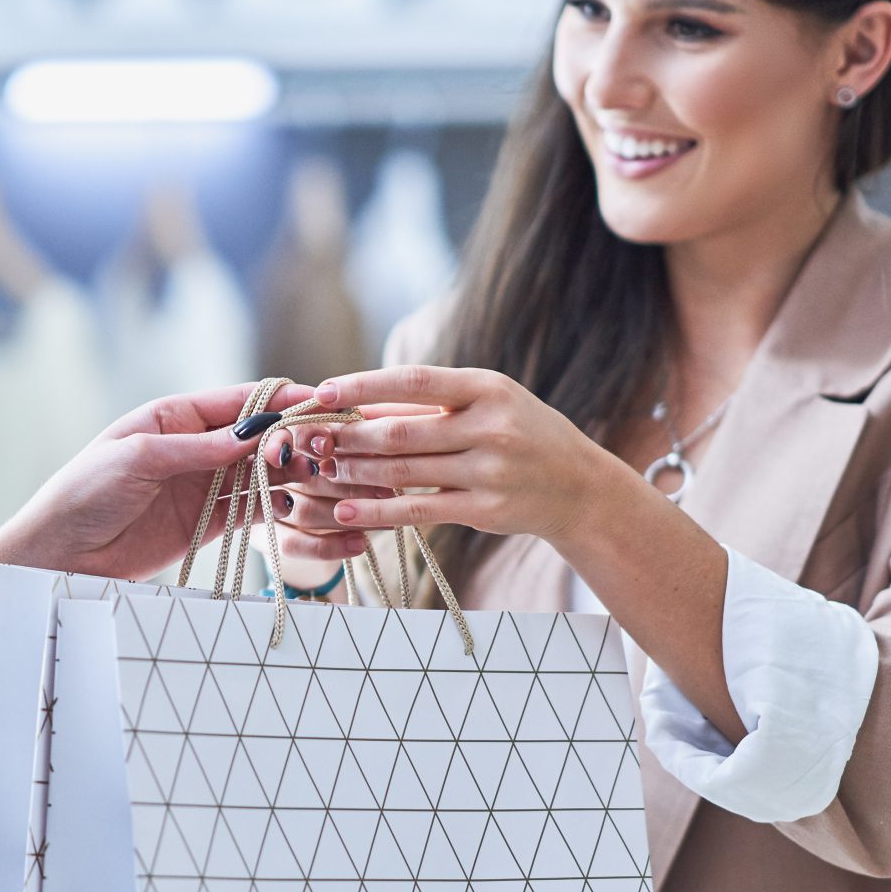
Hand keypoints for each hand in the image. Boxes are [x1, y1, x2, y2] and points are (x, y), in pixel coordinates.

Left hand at [0, 384, 316, 599]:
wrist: (59, 554)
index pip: (239, 402)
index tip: (320, 401)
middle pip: (258, 436)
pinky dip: (280, 508)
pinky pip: (253, 511)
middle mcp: (195, 447)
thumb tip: (254, 435)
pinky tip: (306, 505)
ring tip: (327, 474)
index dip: (281, 400)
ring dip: (294, 473)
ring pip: (262, 473)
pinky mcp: (206, 523)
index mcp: (174, 416)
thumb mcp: (137, 459)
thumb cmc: (84, 493)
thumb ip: (197, 448)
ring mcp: (203, 486)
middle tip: (331, 445)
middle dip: (295, 437)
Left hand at [286, 365, 620, 546]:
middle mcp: (491, 426)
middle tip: (312, 438)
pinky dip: (377, 511)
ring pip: (404, 470)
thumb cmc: (522, 435)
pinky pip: (418, 510)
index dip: (364, 385)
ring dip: (355, 471)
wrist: (579, 487)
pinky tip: (346, 511)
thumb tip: (357, 404)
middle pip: (401, 431)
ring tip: (322, 469)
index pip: (415, 380)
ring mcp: (490, 470)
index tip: (324, 391)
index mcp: (488, 388)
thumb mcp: (486, 405)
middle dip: (349, 435)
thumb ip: (429, 406)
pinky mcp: (485, 510)